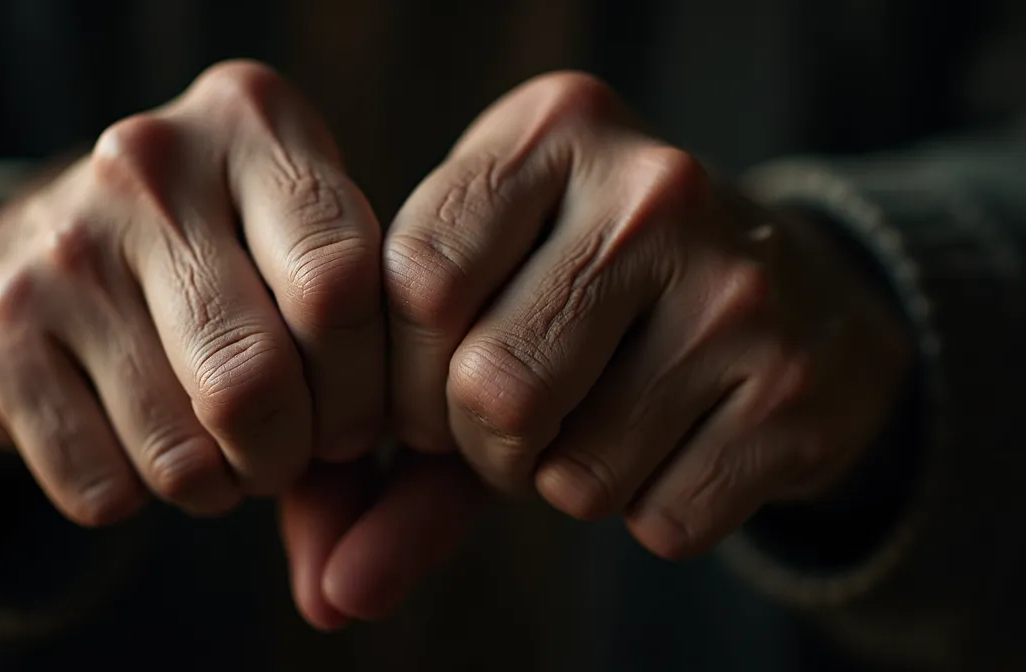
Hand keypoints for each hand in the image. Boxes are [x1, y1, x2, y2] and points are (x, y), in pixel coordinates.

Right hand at [0, 60, 485, 630]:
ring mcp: (59, 242)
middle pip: (256, 378)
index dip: (365, 389)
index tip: (357, 416)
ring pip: (181, 453)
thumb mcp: (303, 279)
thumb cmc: (224, 269)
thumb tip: (344, 593)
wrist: (46, 248)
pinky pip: (100, 486)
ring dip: (219, 486)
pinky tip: (137, 442)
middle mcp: (149, 163)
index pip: (343, 285)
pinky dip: (138, 497)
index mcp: (253, 124)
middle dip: (292, 453)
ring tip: (218, 448)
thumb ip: (359, 401)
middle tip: (287, 449)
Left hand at [384, 72, 914, 558]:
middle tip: (508, 426)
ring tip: (600, 420)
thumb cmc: (593, 300)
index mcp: (551, 132)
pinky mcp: (794, 384)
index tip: (422, 396)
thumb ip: (391, 443)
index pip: (415, 283)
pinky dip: (647, 514)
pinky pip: (661, 519)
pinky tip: (677, 443)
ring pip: (572, 472)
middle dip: (477, 444)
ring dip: (560, 483)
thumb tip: (334, 594)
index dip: (397, 379)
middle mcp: (652, 188)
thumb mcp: (489, 307)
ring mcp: (736, 284)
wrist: (797, 294)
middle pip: (489, 384)